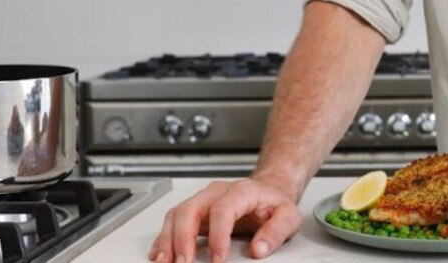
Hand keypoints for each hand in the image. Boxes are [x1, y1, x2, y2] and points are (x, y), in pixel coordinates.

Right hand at [148, 177, 301, 262]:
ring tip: (164, 262)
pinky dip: (164, 238)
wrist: (268, 191)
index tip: (218, 260)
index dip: (218, 235)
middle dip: (183, 238)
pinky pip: (173, 221)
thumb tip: (259, 249)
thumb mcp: (288, 216)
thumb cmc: (275, 203)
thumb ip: (276, 231)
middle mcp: (217, 192)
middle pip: (191, 209)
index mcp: (241, 191)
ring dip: (167, 239)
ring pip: (177, 214)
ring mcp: (203, 200)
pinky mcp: (195, 211)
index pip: (223, 210)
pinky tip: (159, 254)